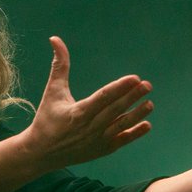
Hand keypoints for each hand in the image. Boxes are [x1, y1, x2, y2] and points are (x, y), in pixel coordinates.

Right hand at [18, 36, 153, 171]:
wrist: (41, 153)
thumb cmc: (46, 119)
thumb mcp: (52, 90)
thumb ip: (59, 65)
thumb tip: (55, 39)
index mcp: (78, 112)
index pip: (104, 97)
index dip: (120, 87)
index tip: (135, 78)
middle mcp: (90, 127)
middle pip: (115, 110)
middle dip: (132, 97)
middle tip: (148, 85)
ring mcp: (97, 140)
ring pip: (121, 126)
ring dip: (137, 114)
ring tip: (150, 103)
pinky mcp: (101, 150)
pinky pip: (121, 140)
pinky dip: (134, 133)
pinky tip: (147, 124)